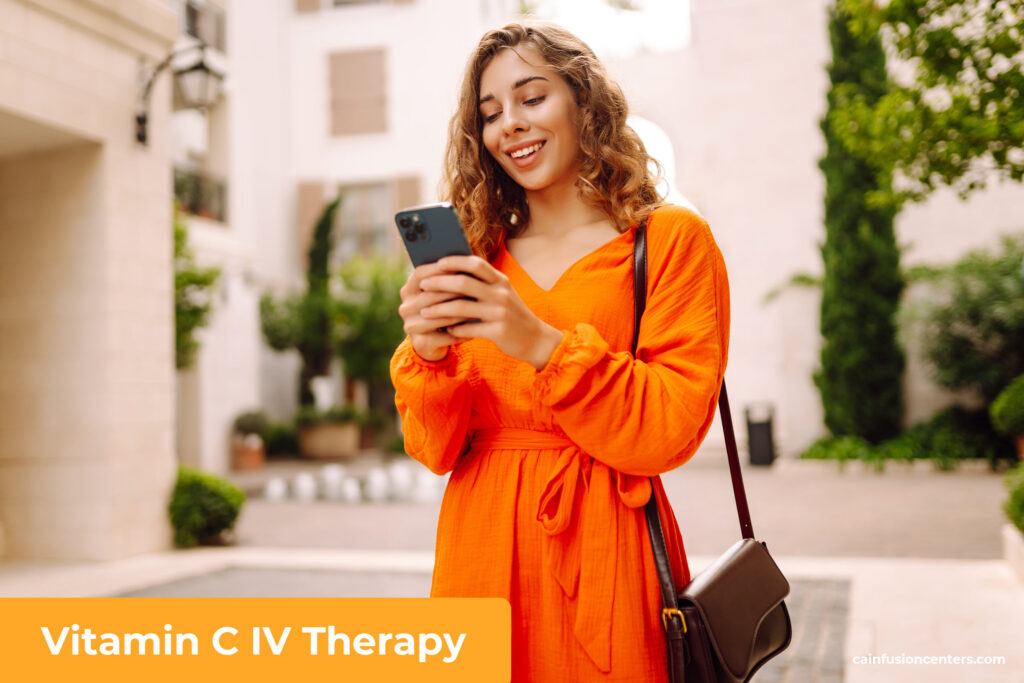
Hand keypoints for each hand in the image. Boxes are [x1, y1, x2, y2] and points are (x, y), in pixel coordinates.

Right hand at [398, 260, 475, 360]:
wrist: (433, 342)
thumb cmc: (443, 309)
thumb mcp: (442, 292)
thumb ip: (448, 278)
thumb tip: (468, 260)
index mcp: (408, 289)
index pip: (421, 274)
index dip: (440, 269)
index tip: (462, 266)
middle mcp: (405, 307)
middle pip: (431, 295)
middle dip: (454, 291)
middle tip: (476, 288)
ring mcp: (411, 326)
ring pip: (439, 315)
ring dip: (460, 312)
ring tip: (479, 307)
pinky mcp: (421, 343)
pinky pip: (445, 335)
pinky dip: (462, 331)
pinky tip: (476, 327)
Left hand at [417, 255, 564, 370]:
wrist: (536, 339)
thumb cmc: (511, 314)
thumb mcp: (502, 293)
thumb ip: (483, 283)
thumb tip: (452, 272)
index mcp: (500, 280)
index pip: (475, 263)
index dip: (455, 261)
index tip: (437, 264)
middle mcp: (501, 293)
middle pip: (464, 283)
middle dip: (439, 283)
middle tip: (423, 286)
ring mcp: (500, 312)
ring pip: (462, 307)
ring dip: (439, 309)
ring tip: (425, 312)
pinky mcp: (499, 332)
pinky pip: (468, 329)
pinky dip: (454, 329)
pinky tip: (445, 329)